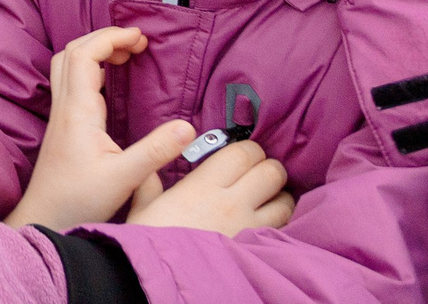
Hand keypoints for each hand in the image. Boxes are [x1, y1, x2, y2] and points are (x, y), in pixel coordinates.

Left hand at [6, 27, 195, 229]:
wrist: (45, 216)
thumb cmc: (79, 199)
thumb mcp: (124, 178)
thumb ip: (155, 151)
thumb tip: (187, 126)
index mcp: (77, 110)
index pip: (84, 55)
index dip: (110, 38)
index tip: (140, 37)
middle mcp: (65, 106)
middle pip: (73, 52)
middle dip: (104, 38)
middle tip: (138, 42)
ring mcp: (61, 114)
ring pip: (68, 65)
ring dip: (95, 51)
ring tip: (127, 53)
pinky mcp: (64, 125)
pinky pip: (72, 81)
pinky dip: (92, 69)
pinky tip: (111, 81)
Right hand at [129, 138, 293, 235]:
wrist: (167, 277)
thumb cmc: (152, 241)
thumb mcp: (143, 209)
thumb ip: (149, 184)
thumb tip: (147, 169)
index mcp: (204, 185)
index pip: (242, 153)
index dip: (248, 149)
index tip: (241, 155)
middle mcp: (232, 202)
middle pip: (271, 171)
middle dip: (269, 167)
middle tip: (259, 173)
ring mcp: (249, 227)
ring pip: (285, 201)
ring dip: (280, 195)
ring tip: (269, 198)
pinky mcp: (256, 248)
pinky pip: (282, 228)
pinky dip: (281, 220)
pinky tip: (270, 222)